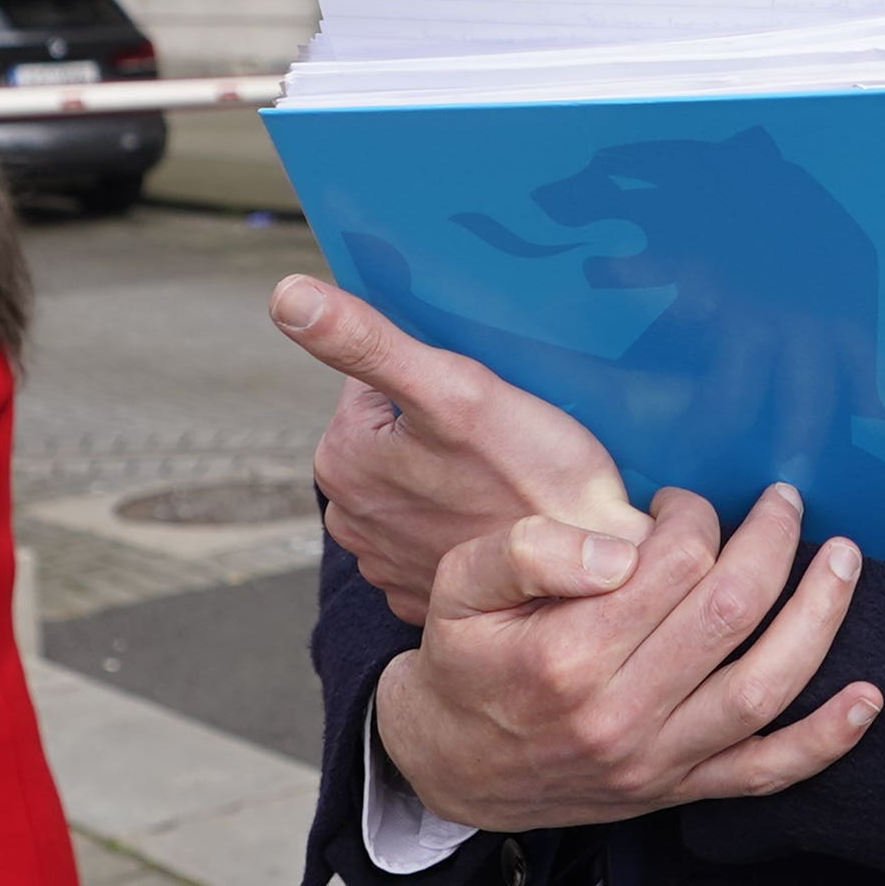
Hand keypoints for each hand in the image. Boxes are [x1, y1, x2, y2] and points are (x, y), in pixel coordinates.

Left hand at [276, 274, 637, 622]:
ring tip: (508, 480)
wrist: (600, 581)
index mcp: (339, 460)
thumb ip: (366, 341)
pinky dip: (467, 520)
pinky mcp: (422, 590)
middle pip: (396, 432)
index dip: (437, 378)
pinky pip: (439, 530)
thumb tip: (285, 295)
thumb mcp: (454, 390)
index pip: (378, 381)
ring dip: (458, 473)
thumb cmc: (537, 481)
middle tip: (502, 443)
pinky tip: (502, 521)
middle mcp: (348, 517)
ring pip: (421, 479)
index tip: (482, 402)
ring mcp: (384, 561)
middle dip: (444, 426)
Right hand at [369, 483, 880, 830]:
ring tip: (844, 561)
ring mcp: (654, 761)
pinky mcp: (676, 791)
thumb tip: (622, 544)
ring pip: (763, 686)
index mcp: (564, 655)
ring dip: (818, 618)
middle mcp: (618, 715)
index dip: (692, 517)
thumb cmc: (462, 661)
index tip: (680, 503)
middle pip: (729, 611)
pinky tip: (867, 699)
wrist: (448, 767)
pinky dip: (825, 741)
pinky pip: (765, 773)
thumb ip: (529, 551)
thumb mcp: (458, 588)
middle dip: (770, 542)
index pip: (671, 563)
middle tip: (781, 503)